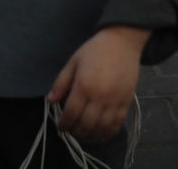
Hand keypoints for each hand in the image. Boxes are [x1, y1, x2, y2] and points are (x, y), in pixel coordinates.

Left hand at [46, 25, 148, 140]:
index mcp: (83, 85)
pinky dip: (109, 132)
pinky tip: (102, 134)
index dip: (64, 124)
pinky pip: (118, 123)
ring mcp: (115, 100)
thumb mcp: (73, 62)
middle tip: (71, 132)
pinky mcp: (127, 101)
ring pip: (102, 127)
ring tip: (85, 135)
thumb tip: (50, 100)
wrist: (122, 41)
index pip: (71, 113)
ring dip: (91, 135)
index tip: (61, 127)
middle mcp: (99, 96)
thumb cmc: (94, 50)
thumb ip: (61, 82)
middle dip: (76, 131)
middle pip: (86, 123)